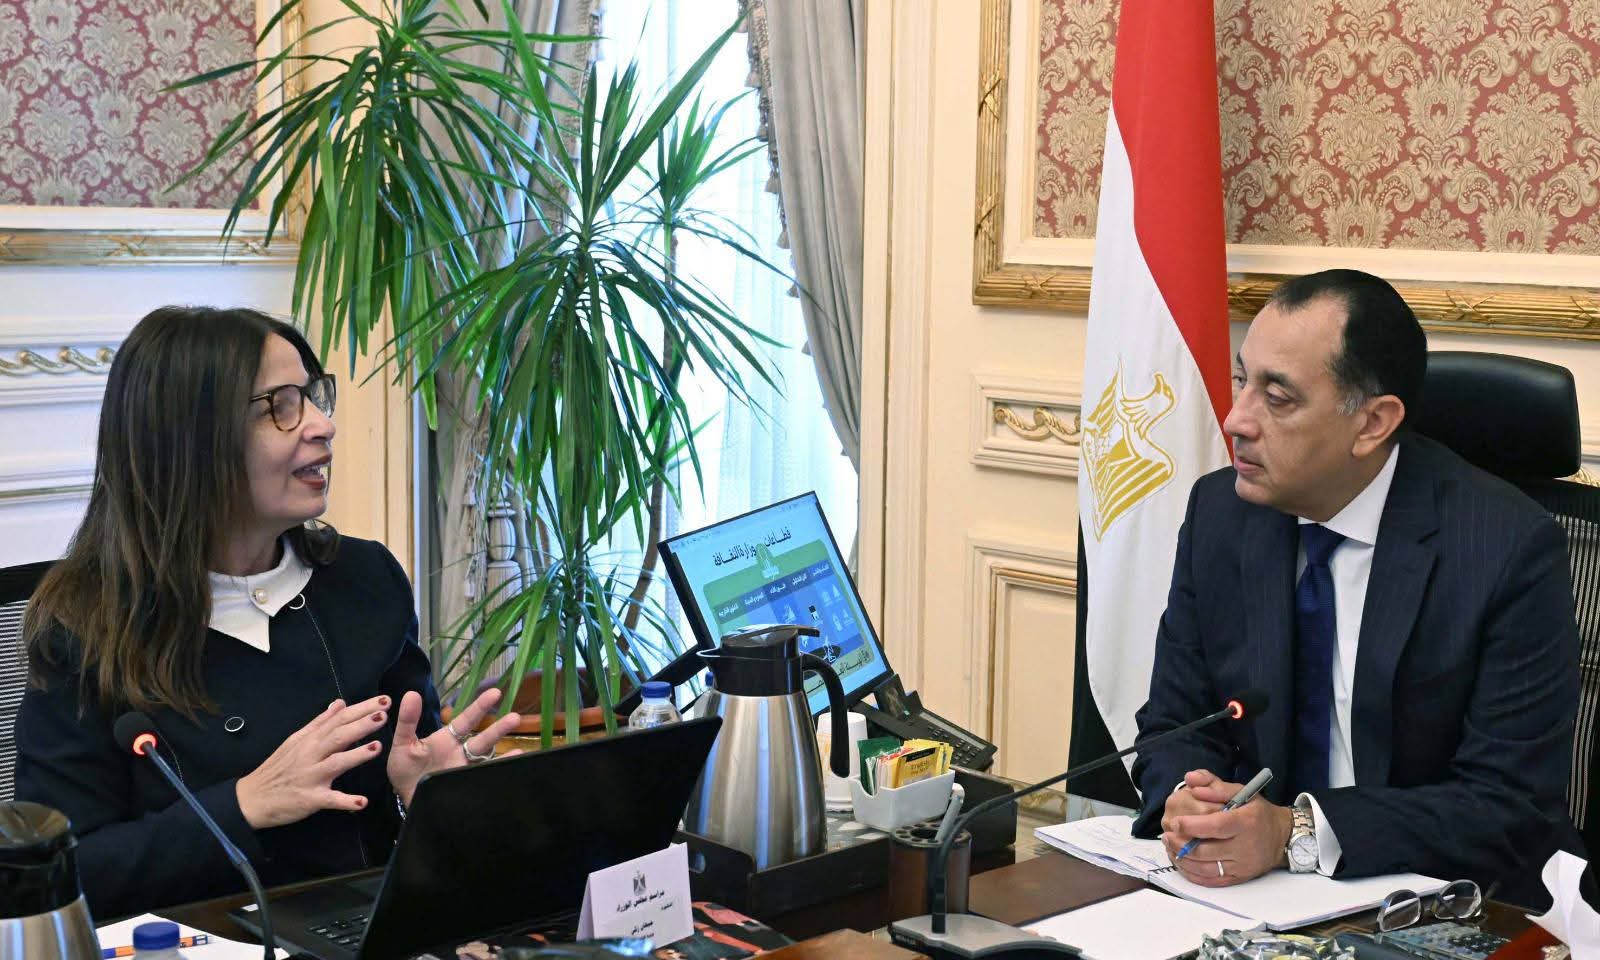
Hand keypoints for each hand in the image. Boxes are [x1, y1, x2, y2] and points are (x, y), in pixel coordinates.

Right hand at [236, 696, 390, 828]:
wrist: (251, 798)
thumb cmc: (277, 768)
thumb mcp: (295, 740)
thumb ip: (319, 722)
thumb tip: (340, 703)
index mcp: (309, 739)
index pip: (338, 719)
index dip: (361, 709)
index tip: (383, 700)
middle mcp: (310, 754)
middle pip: (338, 736)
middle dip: (362, 725)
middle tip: (384, 715)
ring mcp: (310, 777)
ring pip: (336, 763)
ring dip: (356, 755)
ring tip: (377, 747)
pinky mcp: (309, 799)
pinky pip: (329, 800)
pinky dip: (345, 801)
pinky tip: (361, 802)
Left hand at [387, 688, 522, 806]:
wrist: (404, 799)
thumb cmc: (404, 770)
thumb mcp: (403, 743)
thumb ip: (408, 721)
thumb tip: (411, 694)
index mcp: (447, 739)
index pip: (467, 720)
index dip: (480, 707)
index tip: (495, 693)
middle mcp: (460, 753)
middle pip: (484, 739)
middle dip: (499, 729)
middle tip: (515, 717)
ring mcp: (464, 770)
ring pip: (488, 758)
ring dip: (505, 753)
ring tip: (520, 751)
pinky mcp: (465, 785)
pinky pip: (484, 778)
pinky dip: (500, 773)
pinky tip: (513, 767)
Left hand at [1160, 769, 1292, 885]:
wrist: (1282, 837)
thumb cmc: (1258, 812)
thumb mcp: (1241, 791)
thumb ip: (1214, 785)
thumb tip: (1190, 780)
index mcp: (1245, 822)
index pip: (1215, 826)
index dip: (1191, 825)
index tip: (1175, 822)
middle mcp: (1245, 847)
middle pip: (1206, 851)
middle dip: (1181, 844)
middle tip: (1166, 836)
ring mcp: (1242, 866)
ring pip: (1206, 869)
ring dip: (1183, 860)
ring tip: (1170, 847)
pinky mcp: (1240, 878)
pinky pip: (1212, 881)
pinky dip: (1193, 874)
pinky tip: (1182, 863)